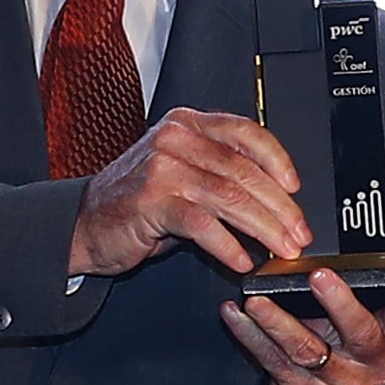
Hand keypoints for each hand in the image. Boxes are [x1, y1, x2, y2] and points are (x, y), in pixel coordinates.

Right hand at [68, 107, 308, 276]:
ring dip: (264, 227)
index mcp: (188, 124)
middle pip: (243, 170)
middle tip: (299, 232)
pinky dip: (228, 245)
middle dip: (279, 206)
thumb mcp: (181, 174)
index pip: (245, 132)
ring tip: (282, 249)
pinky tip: (242, 261)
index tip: (296, 188)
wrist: (85, 223)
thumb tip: (275, 202)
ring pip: (230, 196)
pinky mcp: (153, 201)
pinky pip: (202, 224)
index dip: (277, 160)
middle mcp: (176, 138)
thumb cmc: (137, 202)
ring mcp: (163, 167)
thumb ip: (220, 174)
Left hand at [225, 255, 384, 384]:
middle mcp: (365, 365)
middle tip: (321, 277)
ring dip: (278, 321)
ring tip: (258, 301)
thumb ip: (375, 296)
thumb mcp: (362, 337)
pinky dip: (250, 335)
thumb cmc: (338, 368)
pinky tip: (235, 315)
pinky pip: (272, 359)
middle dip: (340, 302)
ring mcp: (334, 382)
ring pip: (307, 348)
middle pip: (359, 333)